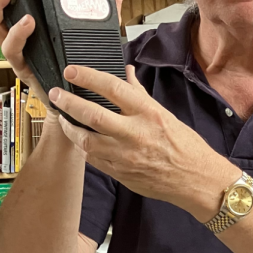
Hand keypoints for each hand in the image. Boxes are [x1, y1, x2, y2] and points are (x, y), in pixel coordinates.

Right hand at [0, 0, 123, 112]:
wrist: (79, 103)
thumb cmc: (79, 69)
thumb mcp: (91, 36)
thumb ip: (102, 15)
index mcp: (28, 29)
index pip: (4, 5)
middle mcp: (19, 41)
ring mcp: (20, 55)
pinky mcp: (25, 69)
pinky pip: (14, 53)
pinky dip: (17, 36)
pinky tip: (26, 24)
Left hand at [49, 64, 231, 219]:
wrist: (196, 181)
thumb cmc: (185, 147)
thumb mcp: (165, 114)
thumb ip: (140, 94)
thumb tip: (126, 72)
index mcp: (148, 114)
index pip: (113, 88)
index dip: (88, 77)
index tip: (72, 71)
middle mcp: (136, 134)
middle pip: (93, 115)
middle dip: (69, 103)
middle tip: (56, 94)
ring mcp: (126, 157)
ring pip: (87, 141)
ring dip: (71, 128)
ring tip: (63, 118)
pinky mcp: (121, 174)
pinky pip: (94, 160)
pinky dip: (84, 148)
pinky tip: (79, 140)